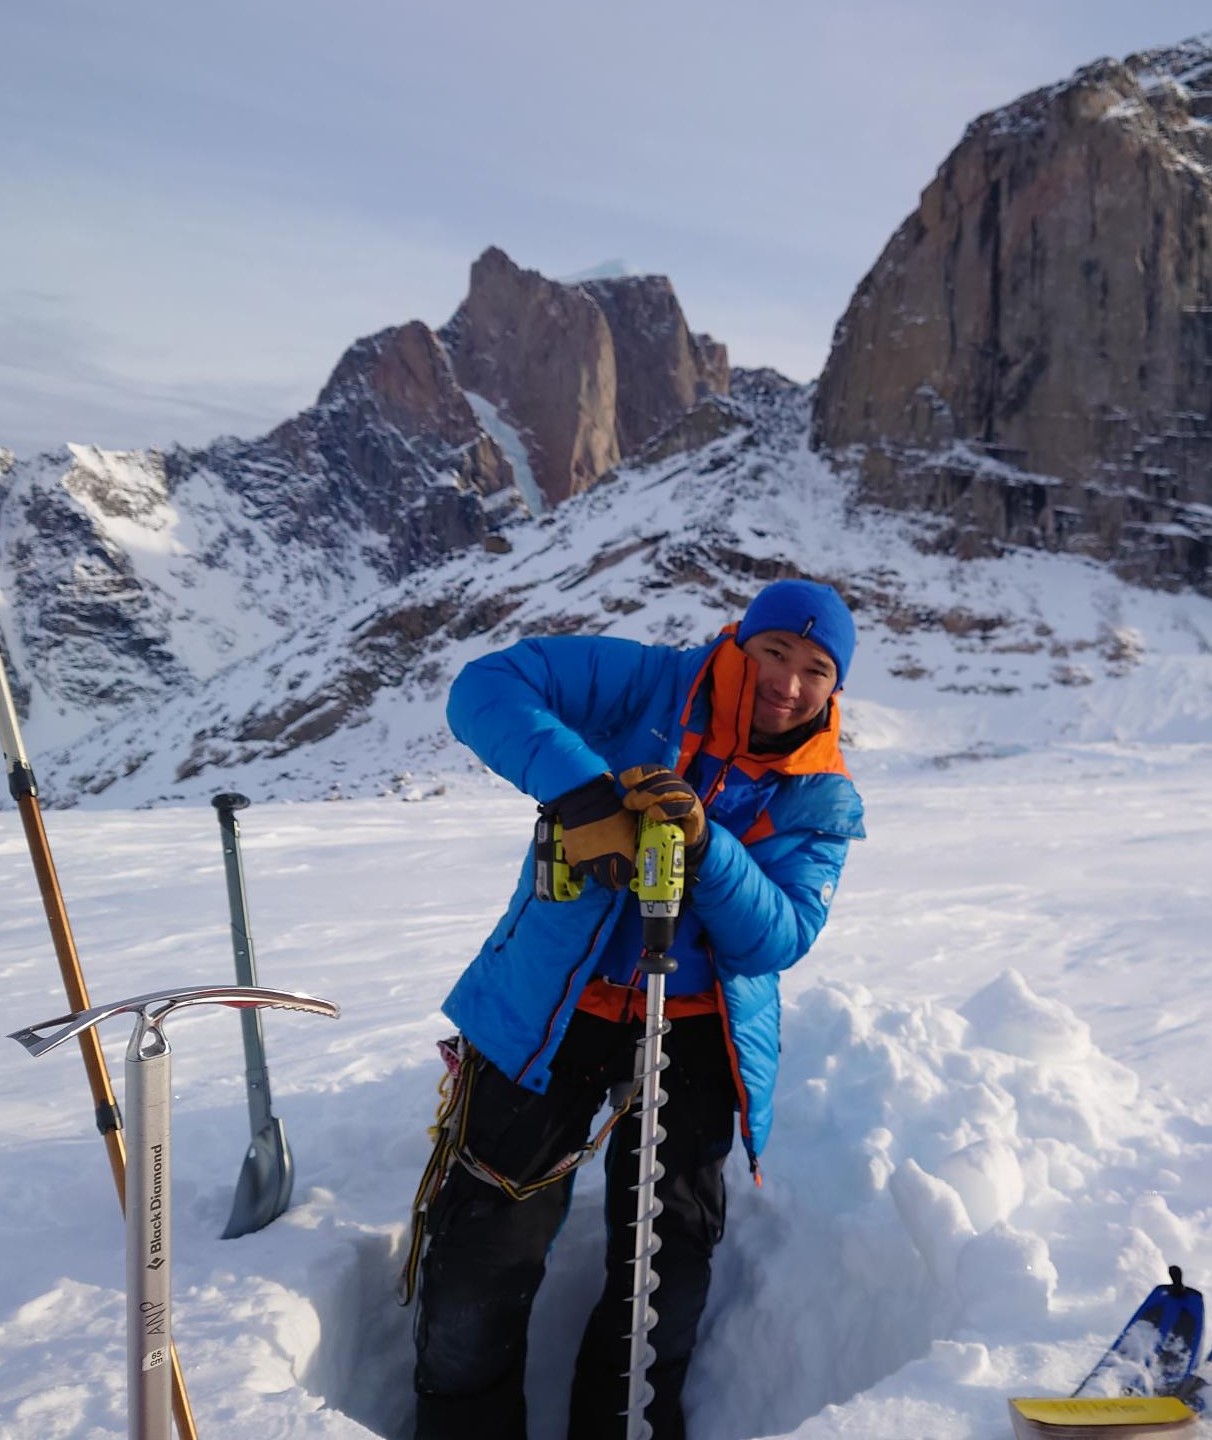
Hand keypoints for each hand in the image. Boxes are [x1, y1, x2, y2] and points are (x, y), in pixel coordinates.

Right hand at [554, 775, 636, 889]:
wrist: (588, 800)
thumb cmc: (614, 809)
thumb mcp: (631, 825)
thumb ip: (632, 842)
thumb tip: (636, 850)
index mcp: (622, 857)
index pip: (624, 880)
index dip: (625, 877)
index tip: (625, 872)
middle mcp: (605, 864)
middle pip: (608, 881)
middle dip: (611, 876)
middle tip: (612, 868)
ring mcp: (587, 861)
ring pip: (592, 873)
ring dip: (596, 867)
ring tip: (597, 856)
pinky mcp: (572, 856)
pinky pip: (578, 864)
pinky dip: (581, 859)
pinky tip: (585, 850)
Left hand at [619, 766, 706, 853]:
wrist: (681, 842)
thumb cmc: (657, 822)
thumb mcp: (641, 809)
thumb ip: (630, 799)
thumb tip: (607, 785)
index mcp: (662, 781)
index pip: (652, 770)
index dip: (638, 773)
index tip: (623, 781)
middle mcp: (675, 785)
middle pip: (661, 777)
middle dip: (643, 788)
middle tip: (628, 802)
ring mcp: (686, 797)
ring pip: (672, 789)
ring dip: (653, 797)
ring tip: (641, 809)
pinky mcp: (695, 812)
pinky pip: (684, 806)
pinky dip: (668, 809)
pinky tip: (655, 814)